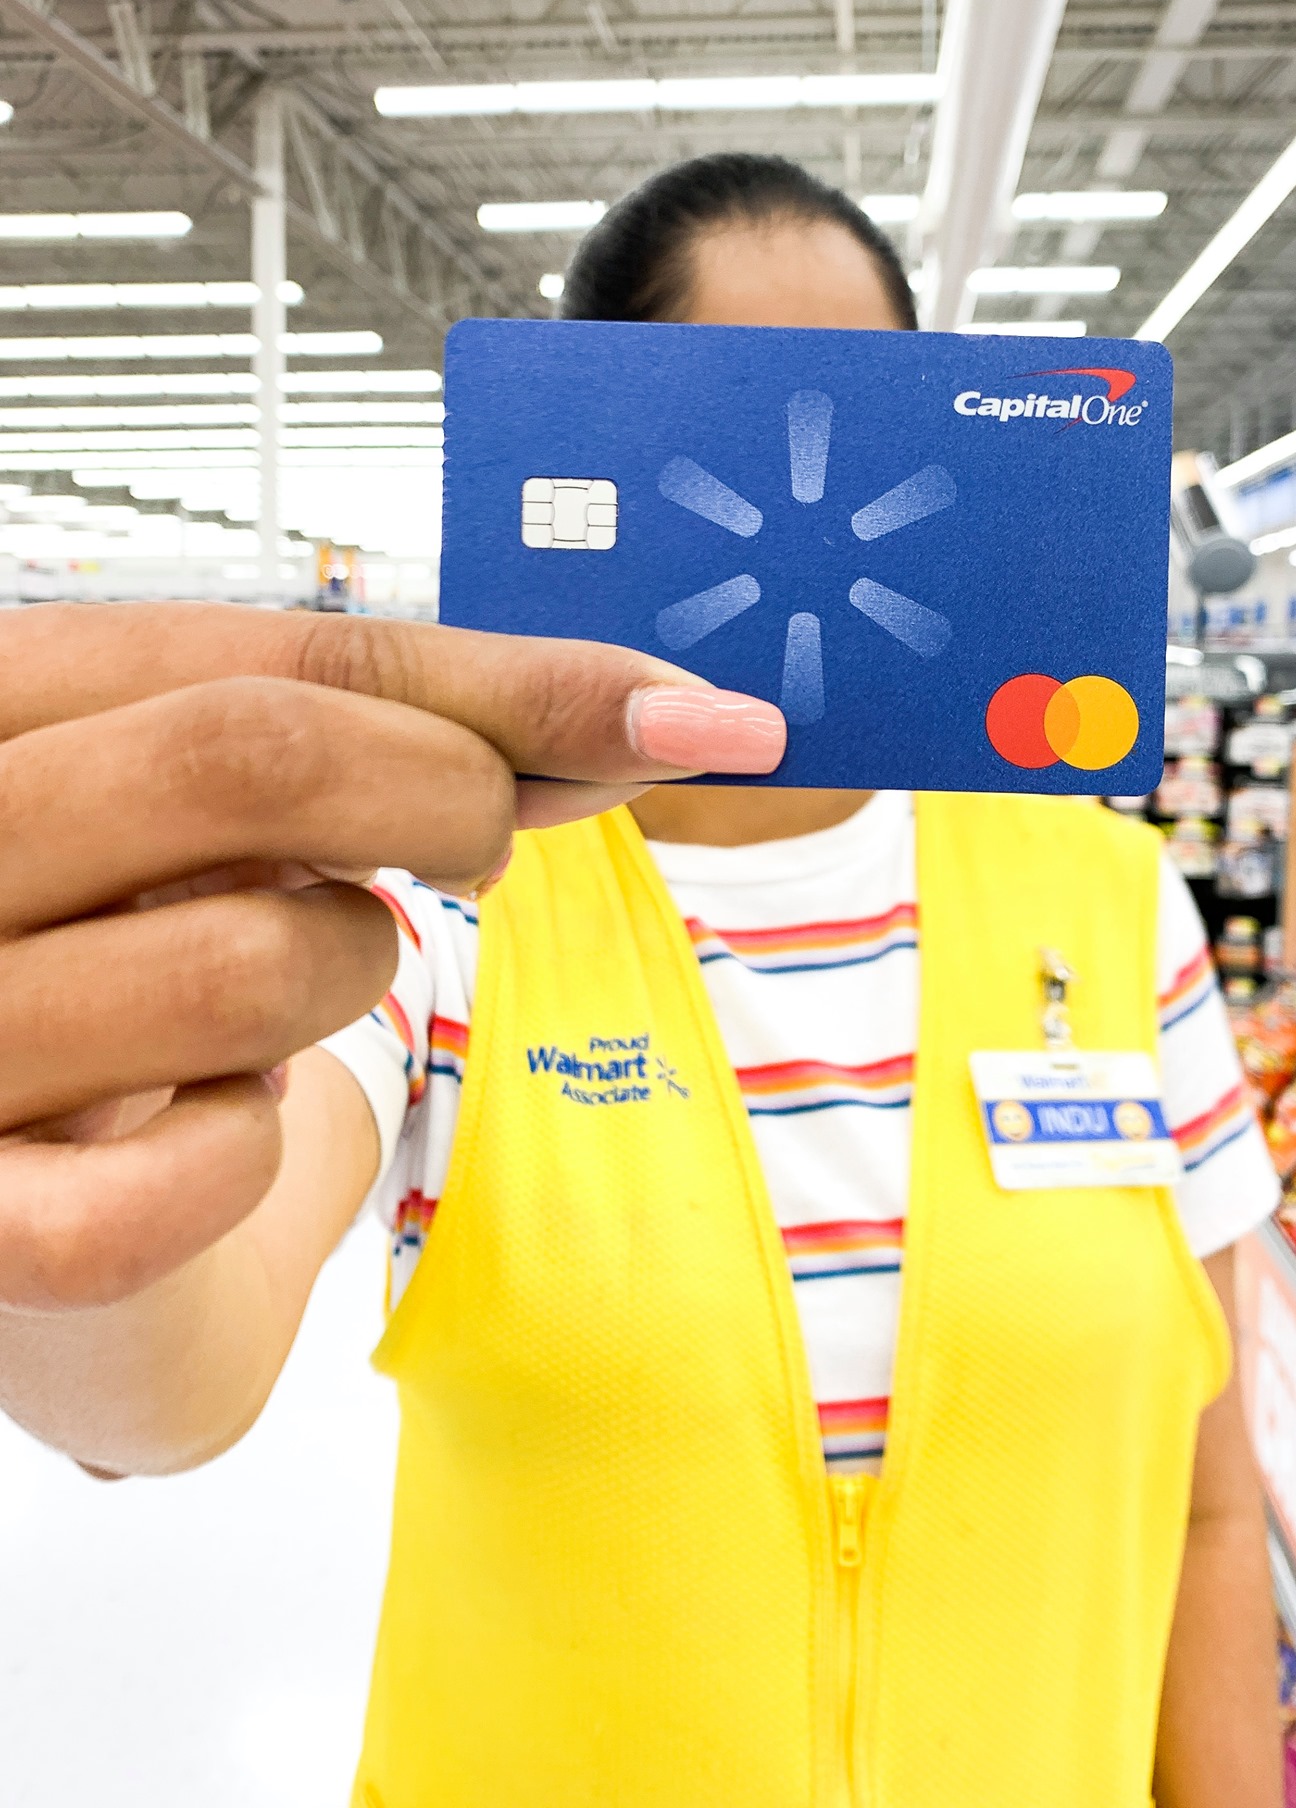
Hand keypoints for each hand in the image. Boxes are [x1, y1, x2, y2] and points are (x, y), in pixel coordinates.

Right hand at [0, 602, 783, 1310]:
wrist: (20, 1188)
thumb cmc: (144, 941)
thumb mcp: (239, 802)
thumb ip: (414, 733)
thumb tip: (666, 711)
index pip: (272, 651)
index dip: (504, 683)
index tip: (685, 714)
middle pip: (251, 757)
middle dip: (442, 797)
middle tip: (481, 843)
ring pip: (249, 965)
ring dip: (344, 975)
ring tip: (299, 976)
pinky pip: (175, 1188)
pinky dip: (250, 1158)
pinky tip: (225, 1121)